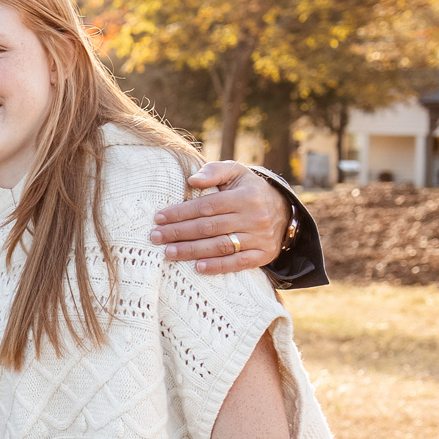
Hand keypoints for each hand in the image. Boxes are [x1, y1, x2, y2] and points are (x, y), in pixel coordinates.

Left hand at [149, 161, 289, 273]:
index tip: (159, 218)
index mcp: (246, 196)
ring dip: (192, 251)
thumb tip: (192, 180)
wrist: (283, 210)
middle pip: (209, 227)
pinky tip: (198, 267)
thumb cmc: (248, 189)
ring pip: (221, 246)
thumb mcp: (236, 172)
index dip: (181, 213)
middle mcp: (255, 217)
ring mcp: (260, 237)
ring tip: (168, 252)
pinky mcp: (264, 254)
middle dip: (179, 233)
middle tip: (156, 237)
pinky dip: (218, 266)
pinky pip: (239, 263)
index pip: (207, 206)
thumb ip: (214, 171)